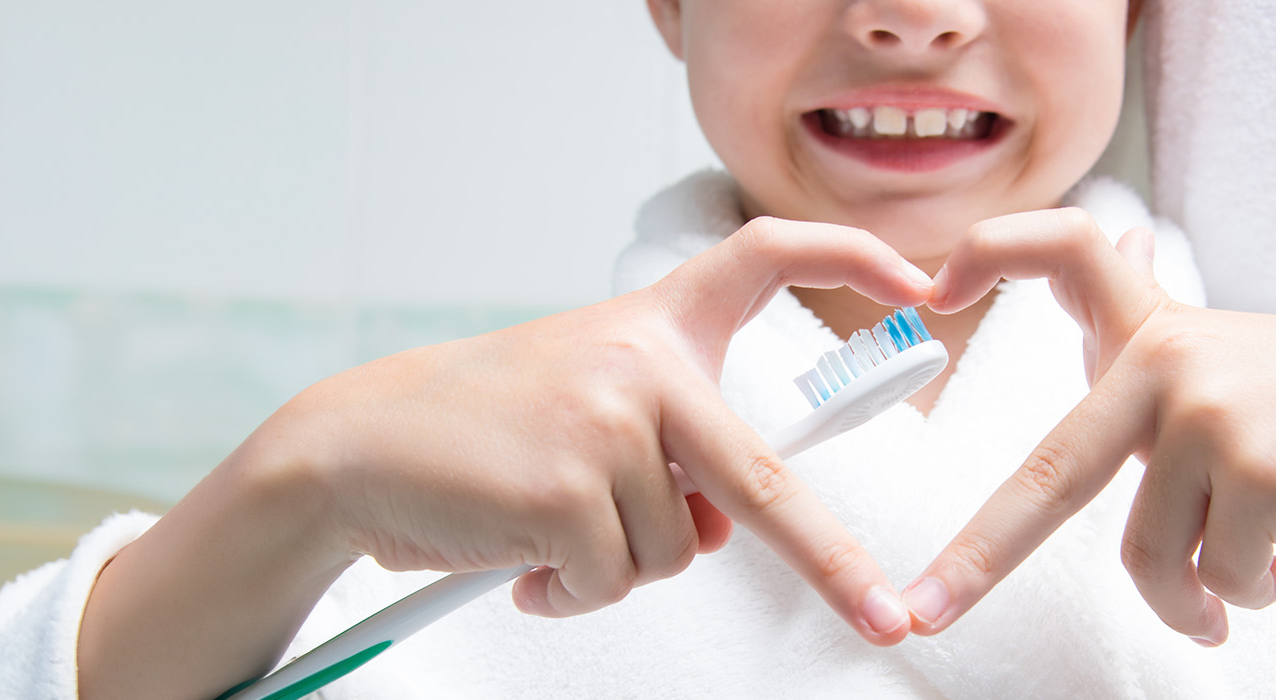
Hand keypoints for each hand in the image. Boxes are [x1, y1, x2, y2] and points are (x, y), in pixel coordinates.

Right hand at [81, 217, 928, 699]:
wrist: (354, 446)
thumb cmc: (486, 431)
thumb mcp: (591, 409)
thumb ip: (671, 452)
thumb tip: (726, 531)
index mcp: (654, 325)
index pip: (763, 255)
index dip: (849, 256)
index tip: (921, 279)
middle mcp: (641, 361)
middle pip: (764, 481)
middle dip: (832, 565)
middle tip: (886, 617)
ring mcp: (604, 423)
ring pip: (673, 552)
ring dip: (615, 566)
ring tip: (545, 526)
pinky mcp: (564, 488)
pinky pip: (610, 581)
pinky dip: (569, 591)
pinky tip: (518, 556)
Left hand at [907, 207, 1275, 642]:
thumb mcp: (1226, 362)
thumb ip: (1151, 351)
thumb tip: (1116, 263)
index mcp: (1156, 329)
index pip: (1064, 251)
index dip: (991, 254)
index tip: (931, 288)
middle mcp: (1170, 359)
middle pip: (1052, 476)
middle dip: (979, 556)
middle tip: (922, 612)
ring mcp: (1212, 413)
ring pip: (1150, 557)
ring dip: (1190, 601)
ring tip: (1227, 598)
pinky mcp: (1261, 470)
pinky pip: (1217, 577)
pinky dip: (1244, 596)